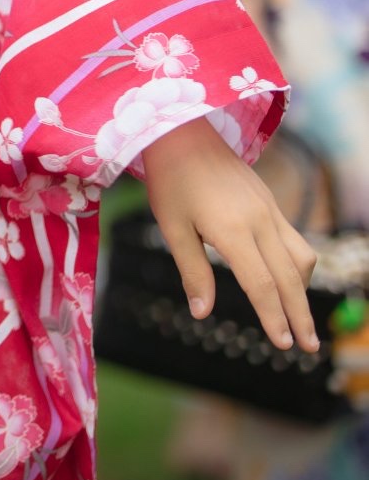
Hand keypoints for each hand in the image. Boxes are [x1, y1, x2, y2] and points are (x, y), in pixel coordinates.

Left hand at [143, 118, 318, 353]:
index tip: (284, 345)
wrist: (183, 130)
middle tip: (309, 349)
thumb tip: (203, 313)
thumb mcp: (173, 227)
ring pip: (302, 257)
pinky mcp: (270, 202)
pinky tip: (285, 280)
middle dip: (300, 316)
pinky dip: (297, 266)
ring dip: (302, 290)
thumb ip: (192, 271)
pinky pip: (295, 240)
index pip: (262, 284)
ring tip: (296, 317)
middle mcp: (260, 220)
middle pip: (290, 278)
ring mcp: (269, 209)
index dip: (274, 318)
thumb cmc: (170, 180)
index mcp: (233, 229)